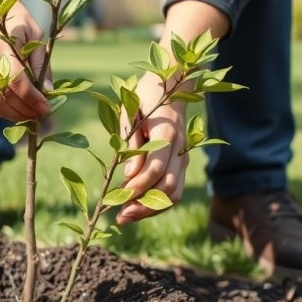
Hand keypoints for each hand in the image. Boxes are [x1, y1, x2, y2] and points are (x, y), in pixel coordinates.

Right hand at [0, 5, 51, 121]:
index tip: (46, 107)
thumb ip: (40, 64)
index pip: (16, 79)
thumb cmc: (19, 23)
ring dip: (12, 114)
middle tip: (41, 115)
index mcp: (0, 43)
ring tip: (31, 116)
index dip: (32, 97)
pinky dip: (1, 111)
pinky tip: (17, 111)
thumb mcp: (36, 36)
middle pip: (2, 94)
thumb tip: (48, 92)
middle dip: (23, 109)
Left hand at [115, 72, 188, 224]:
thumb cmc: (146, 95)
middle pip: (167, 187)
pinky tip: (138, 207)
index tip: (117, 199)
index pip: (155, 169)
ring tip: (127, 216)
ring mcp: (184, 157)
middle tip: (120, 216)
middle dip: (143, 205)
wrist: (174, 84)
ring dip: (152, 209)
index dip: (137, 187)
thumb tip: (129, 175)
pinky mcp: (182, 163)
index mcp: (167, 133)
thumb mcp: (131, 110)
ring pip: (174, 193)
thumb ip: (130, 141)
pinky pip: (175, 190)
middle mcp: (180, 149)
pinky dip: (158, 203)